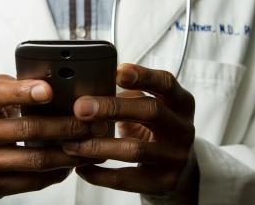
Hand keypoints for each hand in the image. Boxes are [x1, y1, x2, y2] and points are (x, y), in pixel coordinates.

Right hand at [0, 75, 104, 203]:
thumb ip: (13, 86)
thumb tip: (52, 82)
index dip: (24, 92)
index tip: (49, 90)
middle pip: (27, 130)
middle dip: (66, 126)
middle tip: (91, 123)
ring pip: (35, 160)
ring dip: (68, 153)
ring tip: (90, 145)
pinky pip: (32, 181)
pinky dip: (57, 173)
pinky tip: (71, 164)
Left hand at [62, 64, 195, 197]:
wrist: (180, 171)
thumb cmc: (155, 130)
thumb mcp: (150, 108)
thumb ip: (128, 96)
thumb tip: (89, 88)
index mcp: (180, 103)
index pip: (166, 83)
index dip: (143, 76)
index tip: (117, 71)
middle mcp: (183, 129)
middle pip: (151, 112)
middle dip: (112, 108)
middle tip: (80, 108)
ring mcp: (175, 157)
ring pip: (135, 150)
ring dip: (98, 145)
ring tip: (71, 143)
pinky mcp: (164, 183)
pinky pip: (126, 179)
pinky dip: (99, 174)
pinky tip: (81, 167)